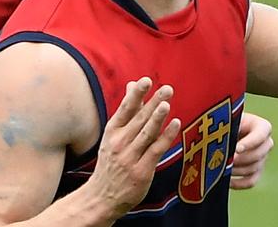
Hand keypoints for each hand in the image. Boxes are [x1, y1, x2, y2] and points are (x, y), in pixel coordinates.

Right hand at [86, 77, 180, 219]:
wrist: (102, 196)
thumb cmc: (111, 161)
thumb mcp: (113, 134)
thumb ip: (127, 110)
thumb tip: (132, 84)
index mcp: (112, 131)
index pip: (125, 109)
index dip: (135, 95)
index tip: (145, 80)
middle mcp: (120, 143)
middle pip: (139, 119)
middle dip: (153, 103)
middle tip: (167, 89)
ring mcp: (130, 157)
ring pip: (146, 134)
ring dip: (157, 118)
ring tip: (166, 104)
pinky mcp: (142, 171)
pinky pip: (155, 150)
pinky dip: (166, 137)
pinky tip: (175, 124)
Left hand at [230, 113, 272, 188]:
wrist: (224, 130)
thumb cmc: (226, 122)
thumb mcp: (229, 121)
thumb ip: (229, 128)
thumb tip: (223, 139)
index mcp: (262, 127)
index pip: (260, 135)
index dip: (249, 143)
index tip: (237, 149)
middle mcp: (266, 143)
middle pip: (258, 155)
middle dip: (240, 159)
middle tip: (225, 161)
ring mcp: (263, 158)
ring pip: (253, 168)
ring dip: (237, 170)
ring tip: (222, 168)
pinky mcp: (256, 171)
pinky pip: (251, 181)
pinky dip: (239, 183)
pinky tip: (227, 181)